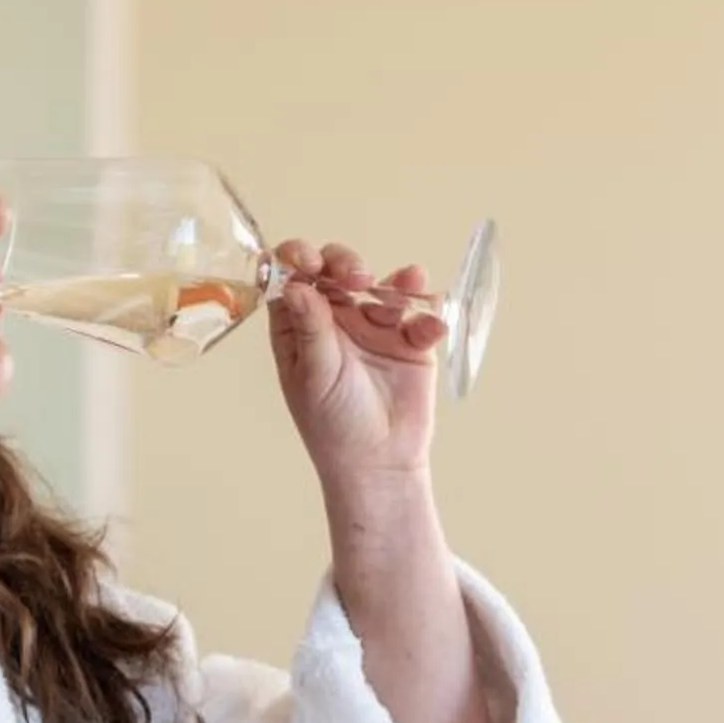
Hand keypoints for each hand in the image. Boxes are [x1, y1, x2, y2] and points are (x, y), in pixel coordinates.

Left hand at [266, 239, 440, 488]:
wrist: (379, 462)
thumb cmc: (334, 426)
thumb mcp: (315, 377)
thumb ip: (311, 330)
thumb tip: (295, 287)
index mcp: (300, 326)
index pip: (293, 278)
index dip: (298, 259)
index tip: (309, 261)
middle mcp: (336, 319)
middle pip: (337, 270)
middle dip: (346, 263)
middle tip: (357, 276)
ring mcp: (374, 326)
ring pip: (382, 286)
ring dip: (394, 282)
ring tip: (404, 286)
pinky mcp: (410, 340)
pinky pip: (420, 316)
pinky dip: (428, 315)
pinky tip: (430, 326)